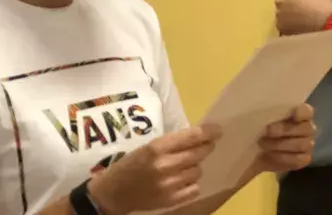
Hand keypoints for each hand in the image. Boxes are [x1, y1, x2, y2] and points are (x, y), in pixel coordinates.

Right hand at [88, 125, 220, 214]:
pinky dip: (192, 183)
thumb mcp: (149, 146)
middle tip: (208, 145)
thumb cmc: (132, 164)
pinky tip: (184, 180)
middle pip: (198, 153)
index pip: (191, 137)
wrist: (113, 192)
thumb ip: (172, 142)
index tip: (218, 130)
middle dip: (206, 148)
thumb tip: (200, 136)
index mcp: (157, 148)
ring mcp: (168, 185)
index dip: (208, 132)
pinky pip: (194, 188)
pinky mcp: (170, 200)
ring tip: (186, 166)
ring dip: (196, 166)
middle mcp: (164, 165)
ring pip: (197, 171)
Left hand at [255, 104, 316, 172]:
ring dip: (280, 144)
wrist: (259, 152)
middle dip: (284, 130)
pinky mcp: (304, 159)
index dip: (302, 112)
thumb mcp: (265, 119)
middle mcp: (308, 128)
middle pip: (305, 128)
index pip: (307, 111)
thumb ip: (271, 114)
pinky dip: (282, 157)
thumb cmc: (264, 130)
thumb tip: (264, 111)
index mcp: (301, 114)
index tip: (294, 115)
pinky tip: (270, 154)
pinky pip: (298, 159)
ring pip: (302, 144)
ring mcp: (308, 145)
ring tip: (264, 143)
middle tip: (267, 131)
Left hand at [275, 0, 331, 35]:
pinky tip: (298, 28)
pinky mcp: (281, 28)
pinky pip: (283, 27)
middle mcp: (279, 1)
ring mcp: (279, 15)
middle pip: (281, 3)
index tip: (298, 0)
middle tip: (298, 11)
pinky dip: (289, 28)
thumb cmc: (320, 3)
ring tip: (299, 21)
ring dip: (286, 17)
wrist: (325, 19)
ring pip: (281, 16)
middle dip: (287, 6)